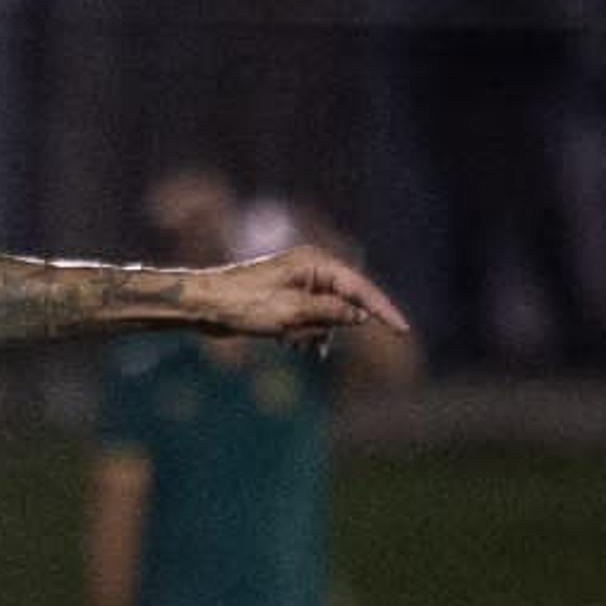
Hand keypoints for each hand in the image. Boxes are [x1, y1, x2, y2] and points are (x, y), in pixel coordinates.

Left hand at [190, 244, 409, 341]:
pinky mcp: (286, 298)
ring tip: (286, 338)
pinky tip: (285, 342)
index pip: (361, 288)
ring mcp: (298, 283)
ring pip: (324, 317)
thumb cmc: (244, 304)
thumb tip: (361, 315)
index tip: (403, 331)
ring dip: (311, 334)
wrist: (202, 306)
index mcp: (316, 262)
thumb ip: (331, 313)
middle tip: (298, 335)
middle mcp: (311, 268)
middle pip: (342, 304)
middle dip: (327, 327)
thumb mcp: (291, 312)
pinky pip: (307, 321)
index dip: (383, 311)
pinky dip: (301, 334)